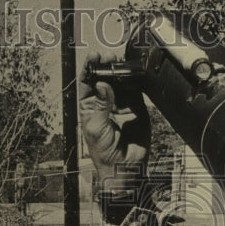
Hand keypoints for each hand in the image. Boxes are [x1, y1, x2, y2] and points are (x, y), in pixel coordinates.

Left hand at [78, 51, 150, 195]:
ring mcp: (121, 106)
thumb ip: (101, 105)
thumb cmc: (104, 153)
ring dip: (120, 72)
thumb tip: (103, 85)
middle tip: (109, 56)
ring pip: (121, 83)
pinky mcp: (137, 110)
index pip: (88, 83)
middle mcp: (105, 104)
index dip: (90, 69)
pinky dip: (135, 81)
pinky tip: (133, 72)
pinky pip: (136, 92)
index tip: (93, 57)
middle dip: (106, 66)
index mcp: (89, 108)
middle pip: (105, 80)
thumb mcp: (96, 128)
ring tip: (121, 61)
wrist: (124, 169)